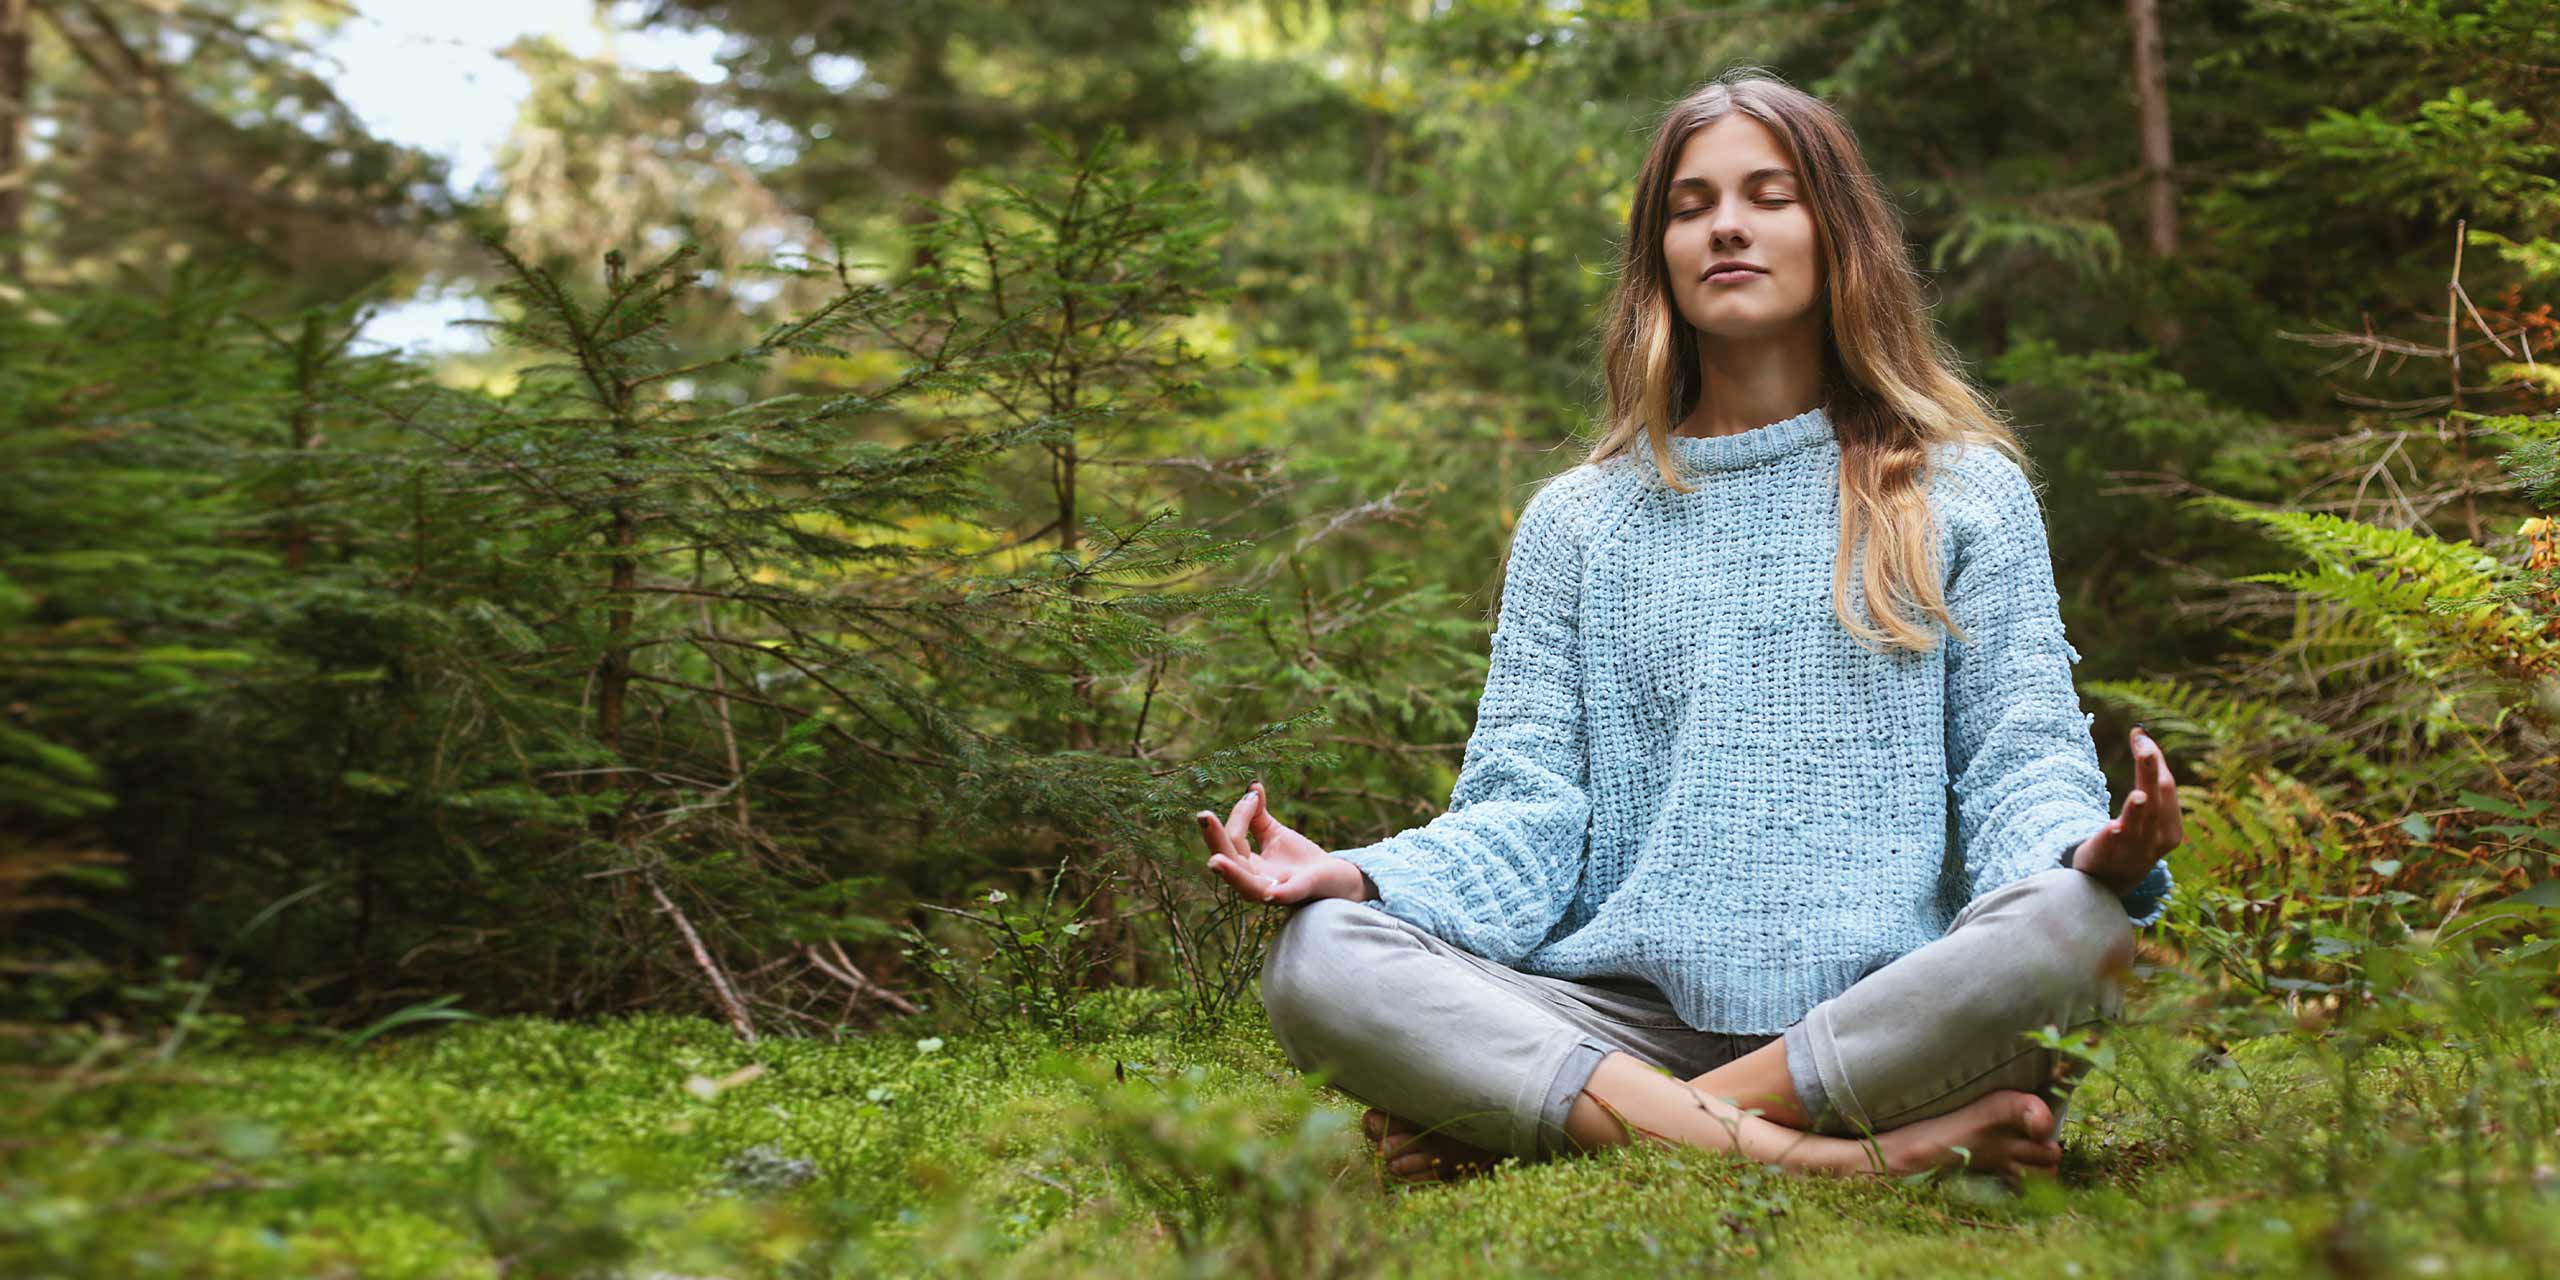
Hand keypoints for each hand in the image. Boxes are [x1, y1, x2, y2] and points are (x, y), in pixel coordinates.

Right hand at [1196, 780, 1364, 905]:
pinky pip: (1285, 897)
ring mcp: (1276, 891)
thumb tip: (1252, 786)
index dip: (1239, 815)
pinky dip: (1277, 895)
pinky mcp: (1299, 894)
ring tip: (1215, 861)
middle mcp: (1255, 882)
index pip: (1232, 841)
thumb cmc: (1302, 859)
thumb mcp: (1274, 834)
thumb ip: (1257, 815)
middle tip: (1203, 817)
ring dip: (1232, 874)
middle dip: (1216, 839)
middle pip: (1230, 862)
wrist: (1337, 877)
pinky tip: (1271, 893)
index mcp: (1247, 867)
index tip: (1252, 796)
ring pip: (1247, 886)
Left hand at [2070, 725, 2183, 896]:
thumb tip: (2141, 734)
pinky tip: (2111, 828)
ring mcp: (2130, 852)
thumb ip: (2148, 781)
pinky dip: (2111, 838)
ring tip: (2138, 796)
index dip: (2155, 759)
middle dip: (2149, 772)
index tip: (2139, 733)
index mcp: (2170, 827)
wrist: (2110, 884)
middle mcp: (2154, 840)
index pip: (2166, 788)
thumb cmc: (2132, 839)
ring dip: (2137, 812)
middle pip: (2154, 802)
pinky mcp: (2104, 859)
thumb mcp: (2148, 813)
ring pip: (2136, 829)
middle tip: (2144, 746)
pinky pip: (2109, 849)